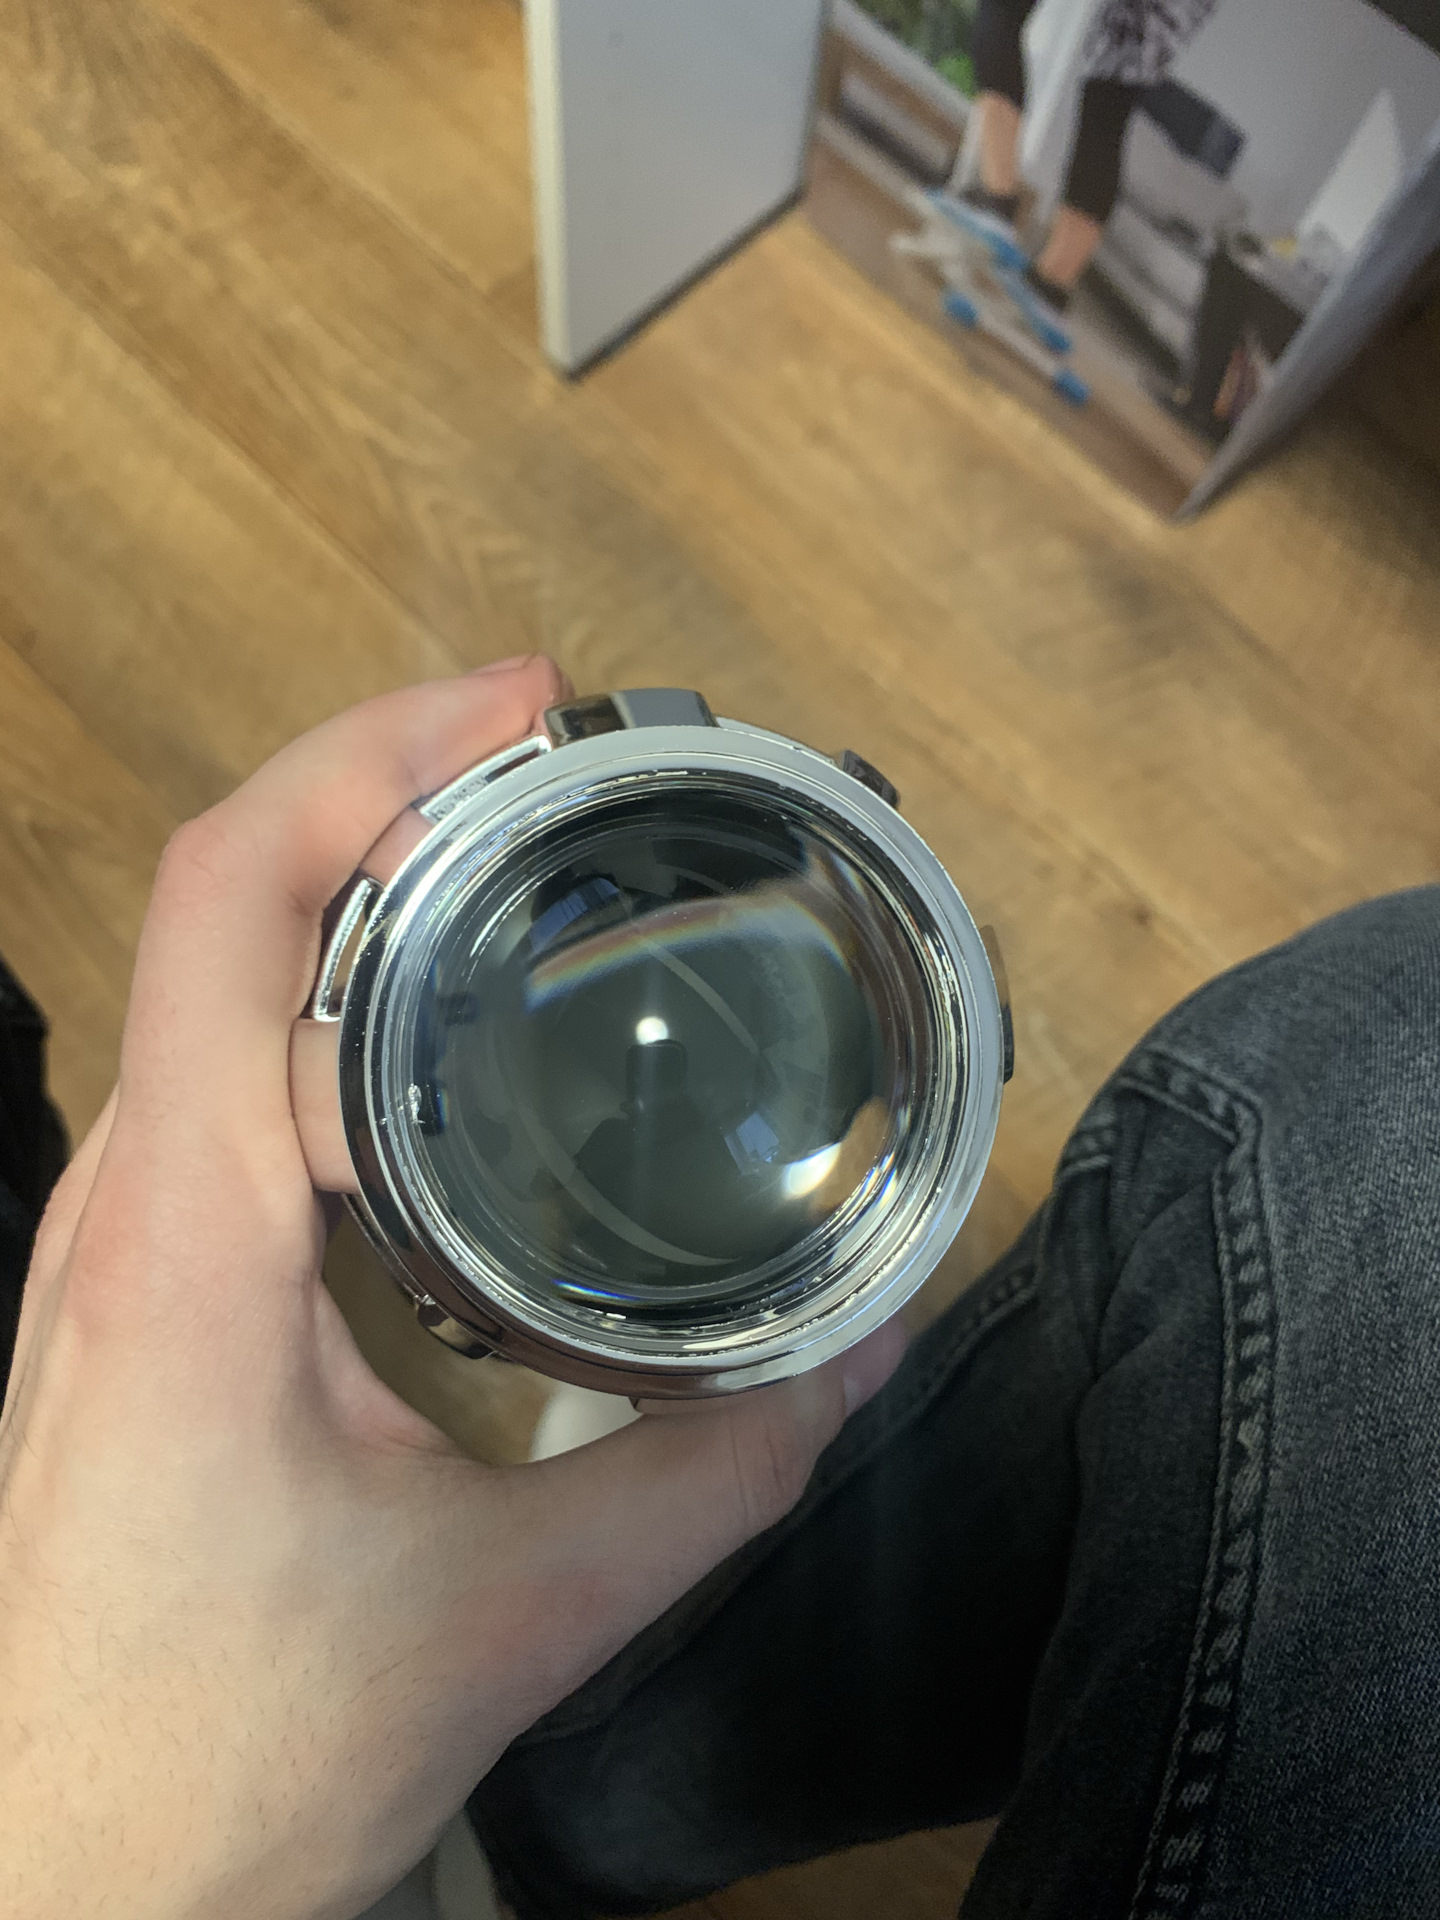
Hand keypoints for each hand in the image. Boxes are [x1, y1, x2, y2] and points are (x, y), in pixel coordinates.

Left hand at [0, 659, 904, 1919]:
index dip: (368, 756)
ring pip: (214, 975)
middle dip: (390, 784)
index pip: (228, 893)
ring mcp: (116, 1238)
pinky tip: (444, 1027)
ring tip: (521, 849)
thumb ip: (713, 1478)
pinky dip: (334, 989)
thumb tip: (866, 1351)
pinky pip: (222, 1068)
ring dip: (358, 880)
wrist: (53, 1884)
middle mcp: (128, 1201)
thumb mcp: (509, 1614)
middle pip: (225, 895)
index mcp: (188, 1229)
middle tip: (562, 761)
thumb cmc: (217, 1755)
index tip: (519, 704)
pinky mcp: (138, 1285)